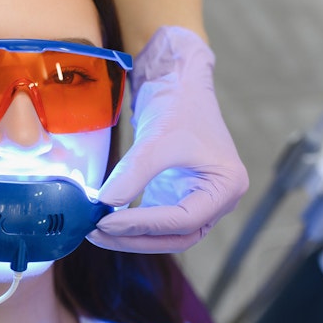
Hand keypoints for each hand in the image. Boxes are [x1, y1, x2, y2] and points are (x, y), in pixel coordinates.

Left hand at [90, 26, 248, 252]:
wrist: (179, 84)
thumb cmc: (180, 106)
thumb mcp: (157, 139)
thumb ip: (133, 173)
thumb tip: (104, 203)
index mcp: (226, 187)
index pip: (182, 219)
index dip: (143, 224)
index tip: (106, 222)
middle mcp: (217, 200)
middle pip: (176, 235)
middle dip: (135, 238)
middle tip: (97, 233)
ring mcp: (197, 200)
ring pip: (165, 234)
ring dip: (131, 235)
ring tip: (96, 231)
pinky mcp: (176, 195)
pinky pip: (155, 219)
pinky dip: (131, 223)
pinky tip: (105, 221)